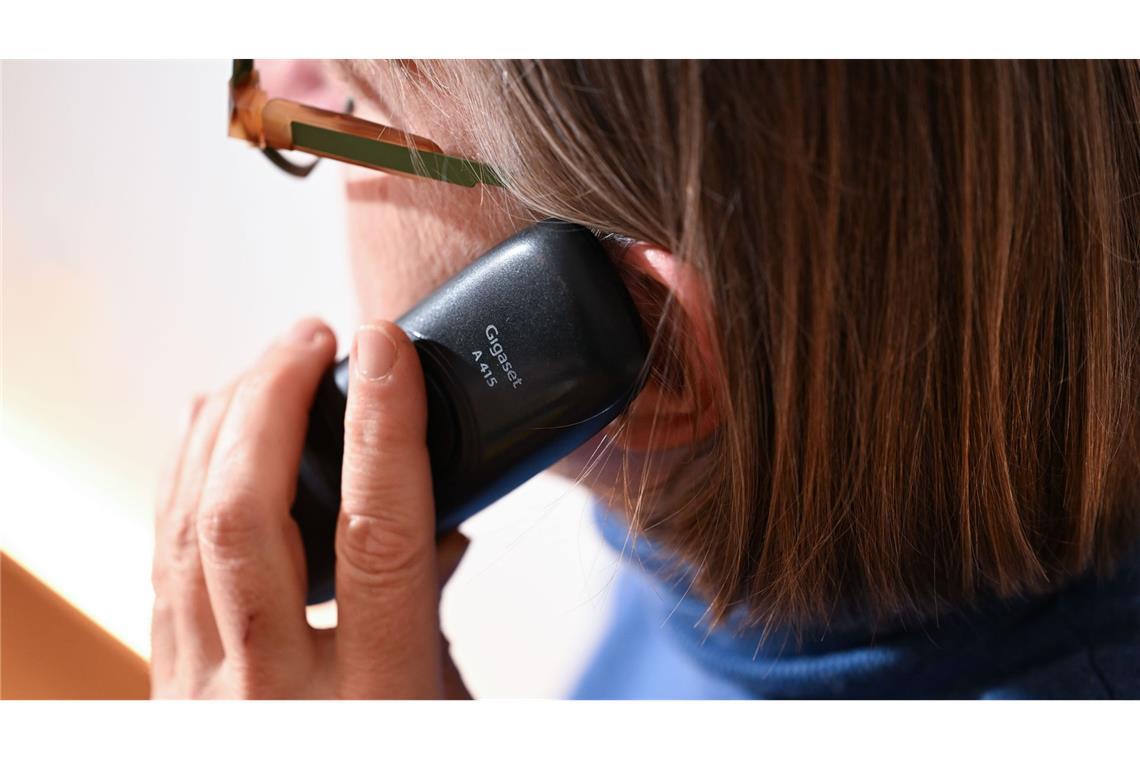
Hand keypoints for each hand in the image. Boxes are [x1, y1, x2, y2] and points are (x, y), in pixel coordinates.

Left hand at [150, 317, 469, 697]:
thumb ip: (435, 615)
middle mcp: (274, 692)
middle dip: (274, 400)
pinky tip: (209, 435)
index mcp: (375, 697)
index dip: (383, 427)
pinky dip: (187, 476)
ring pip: (188, 526)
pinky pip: (166, 558)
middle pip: (245, 513)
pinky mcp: (170, 685)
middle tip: (312, 340)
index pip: (376, 534)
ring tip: (268, 367)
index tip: (386, 350)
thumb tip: (439, 523)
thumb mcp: (446, 707)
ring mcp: (204, 691)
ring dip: (226, 425)